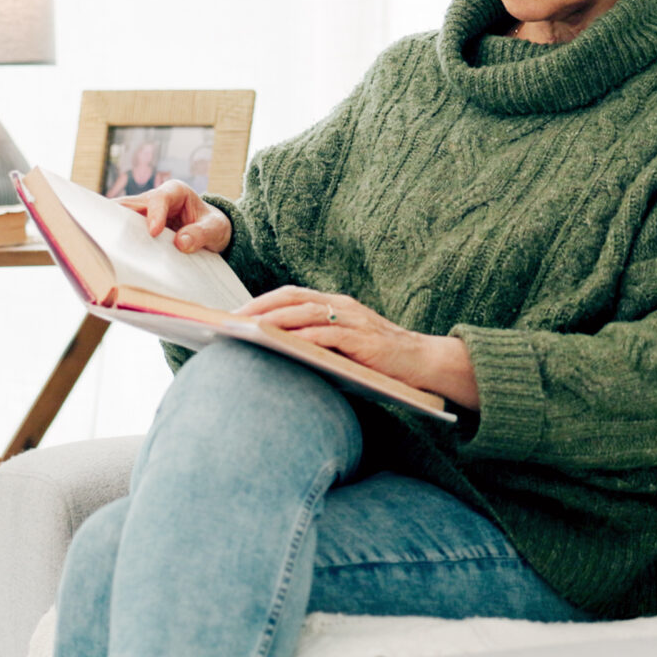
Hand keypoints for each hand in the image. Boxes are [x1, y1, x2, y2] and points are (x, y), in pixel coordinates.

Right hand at [117, 179, 231, 253]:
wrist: (210, 233)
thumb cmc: (213, 226)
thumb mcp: (216, 229)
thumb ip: (201, 234)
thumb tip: (181, 243)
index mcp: (176, 192)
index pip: (160, 199)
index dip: (155, 214)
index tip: (154, 232)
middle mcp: (156, 199)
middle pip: (132, 204)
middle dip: (122, 217)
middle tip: (110, 232)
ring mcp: (145, 214)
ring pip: (123, 216)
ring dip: (116, 229)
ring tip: (104, 242)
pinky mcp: (140, 228)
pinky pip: (126, 230)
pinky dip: (118, 238)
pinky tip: (110, 250)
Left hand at [237, 286, 480, 408]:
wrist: (424, 361)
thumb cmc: (379, 358)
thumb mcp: (343, 345)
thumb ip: (317, 342)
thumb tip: (275, 352)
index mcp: (335, 304)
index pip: (291, 294)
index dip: (261, 300)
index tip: (234, 312)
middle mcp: (342, 305)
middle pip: (292, 297)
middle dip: (260, 307)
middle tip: (232, 319)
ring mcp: (354, 320)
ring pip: (307, 312)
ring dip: (275, 319)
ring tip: (249, 329)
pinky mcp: (364, 339)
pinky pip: (330, 334)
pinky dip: (306, 337)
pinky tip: (286, 343)